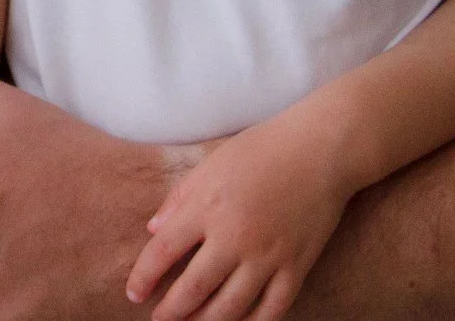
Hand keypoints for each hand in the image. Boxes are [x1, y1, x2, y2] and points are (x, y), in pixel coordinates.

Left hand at [126, 119, 348, 320]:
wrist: (319, 150)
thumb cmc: (261, 150)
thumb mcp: (209, 165)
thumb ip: (179, 199)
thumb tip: (153, 231)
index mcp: (207, 208)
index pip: (164, 251)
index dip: (145, 277)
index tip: (134, 293)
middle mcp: (235, 237)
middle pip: (194, 287)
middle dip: (172, 310)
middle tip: (159, 320)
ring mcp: (268, 256)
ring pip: (231, 306)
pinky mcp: (297, 267)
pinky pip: (273, 308)